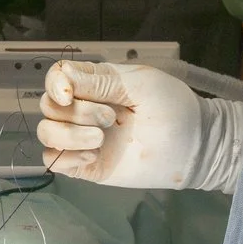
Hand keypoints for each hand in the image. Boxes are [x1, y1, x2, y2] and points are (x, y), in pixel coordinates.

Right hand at [36, 61, 242, 190]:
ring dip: (69, 136)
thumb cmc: (174, 109)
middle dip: (75, 112)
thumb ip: (100, 80)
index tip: (69, 95)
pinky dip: (65, 157)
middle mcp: (84, 109)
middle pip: (48, 106)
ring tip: (101, 140)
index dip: (54, 85)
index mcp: (95, 84)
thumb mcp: (140, 84)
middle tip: (110, 119)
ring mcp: (83, 138)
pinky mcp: (87, 165)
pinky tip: (92, 156)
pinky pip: (54, 161)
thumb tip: (61, 79)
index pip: (56, 77)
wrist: (196, 148)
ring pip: (47, 133)